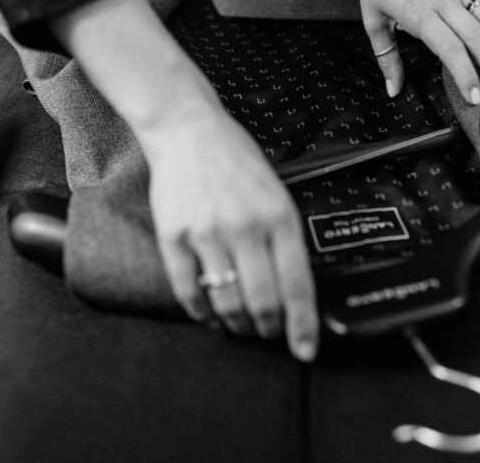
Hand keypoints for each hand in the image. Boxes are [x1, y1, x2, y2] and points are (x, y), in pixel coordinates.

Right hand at [145, 110, 318, 361]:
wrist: (187, 129)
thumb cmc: (236, 160)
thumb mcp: (277, 192)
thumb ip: (285, 237)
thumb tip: (293, 289)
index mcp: (280, 216)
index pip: (296, 285)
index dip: (303, 325)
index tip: (305, 351)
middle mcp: (246, 227)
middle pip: (262, 302)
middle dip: (269, 329)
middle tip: (269, 334)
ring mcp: (207, 233)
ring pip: (226, 302)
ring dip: (236, 324)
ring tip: (241, 326)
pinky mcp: (174, 235)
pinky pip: (188, 291)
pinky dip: (201, 312)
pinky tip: (209, 314)